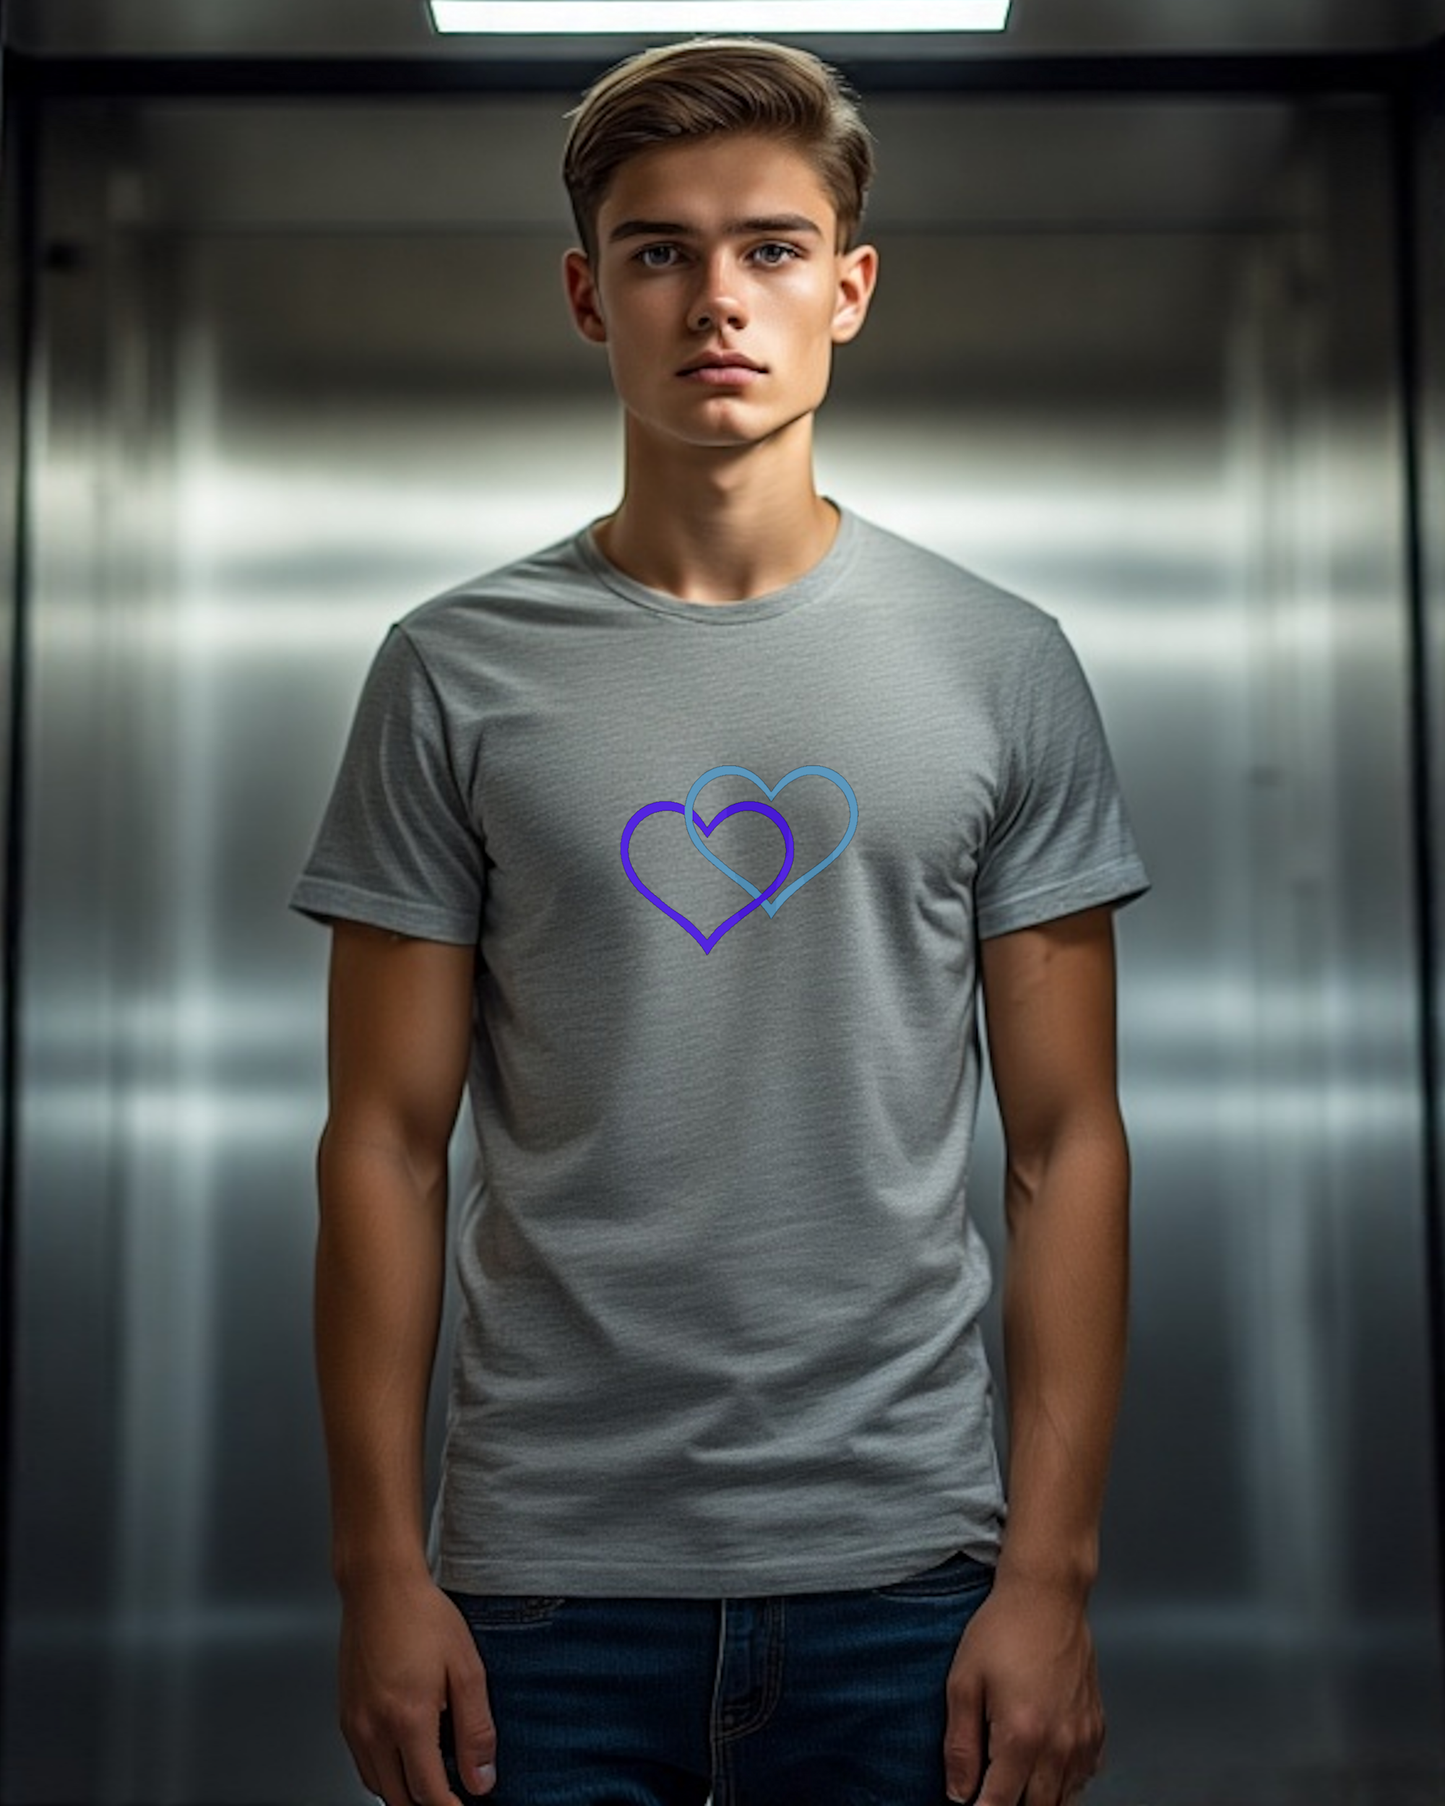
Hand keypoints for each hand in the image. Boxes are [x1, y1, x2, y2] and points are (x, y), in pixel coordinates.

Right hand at [338, 1571, 496, 1805]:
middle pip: (399, 1798)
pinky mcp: (345, 1714)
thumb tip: (481, 1779)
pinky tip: (404, 1757)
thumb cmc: (423, 1616)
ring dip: (405, 1792)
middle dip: (428, 1804)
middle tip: (453, 1793)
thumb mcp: (466, 1668)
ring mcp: (354, 1723)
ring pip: (378, 1785)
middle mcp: (374, 1728)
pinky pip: (363, 1763)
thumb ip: (476, 1730)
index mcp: (407, 1719)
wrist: (379, 1586)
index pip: (428, 1791)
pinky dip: (384, 1773)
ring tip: (432, 1778)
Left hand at [942, 1573, 1104, 1804]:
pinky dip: (1063, 1782)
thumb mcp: (963, 1682)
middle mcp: (1059, 1745)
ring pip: (1063, 1800)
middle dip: (1009, 1805)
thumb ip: (960, 1746)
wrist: (1047, 1595)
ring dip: (1037, 1799)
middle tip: (989, 1787)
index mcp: (1021, 1736)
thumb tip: (958, 1794)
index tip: (969, 1804)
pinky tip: (1042, 1763)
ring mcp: (1083, 1739)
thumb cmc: (1003, 1630)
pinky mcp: (1097, 1728)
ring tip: (1012, 1778)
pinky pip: (1084, 1778)